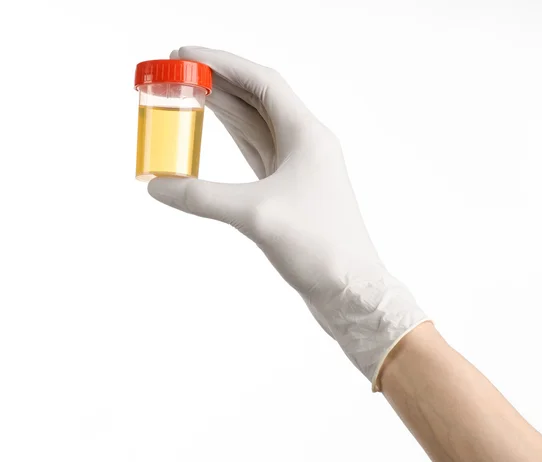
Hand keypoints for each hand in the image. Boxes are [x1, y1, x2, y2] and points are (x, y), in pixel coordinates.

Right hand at [148, 46, 428, 388]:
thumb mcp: (255, 215)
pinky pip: (257, 153)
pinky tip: (214, 132)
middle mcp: (306, 145)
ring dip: (224, 108)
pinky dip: (233, 140)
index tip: (186, 55)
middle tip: (179, 72)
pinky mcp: (289, 192)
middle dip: (219, 82)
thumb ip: (202, 196)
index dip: (223, 63)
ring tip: (189, 93)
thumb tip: (157, 186)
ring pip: (256, 126)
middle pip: (258, 100)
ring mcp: (298, 169)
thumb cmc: (317, 248)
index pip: (262, 83)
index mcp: (307, 136)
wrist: (349, 289)